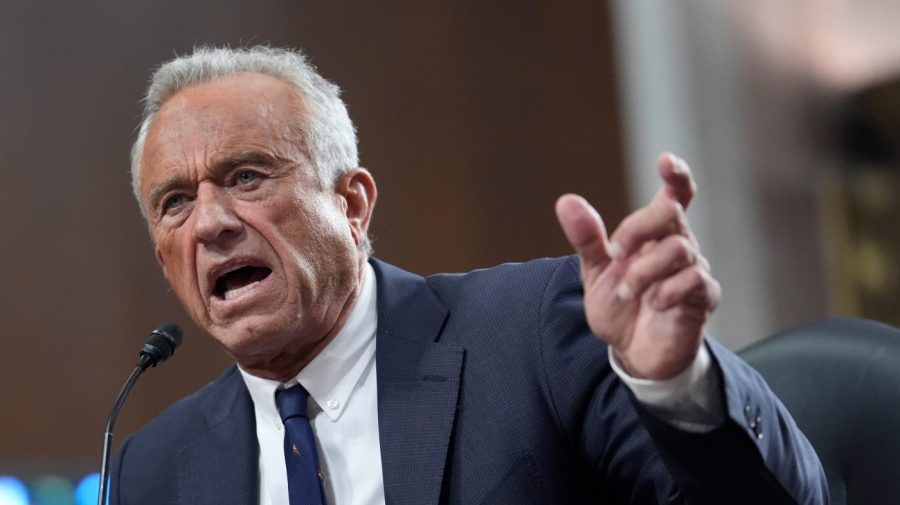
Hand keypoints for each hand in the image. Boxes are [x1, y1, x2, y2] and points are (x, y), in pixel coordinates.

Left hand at [555, 153, 720, 379]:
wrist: (633, 351)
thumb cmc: (620, 306)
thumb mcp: (595, 271)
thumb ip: (586, 238)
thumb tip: (566, 201)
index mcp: (654, 234)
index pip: (675, 196)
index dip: (675, 176)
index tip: (665, 162)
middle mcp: (679, 245)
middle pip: (671, 214)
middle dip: (638, 229)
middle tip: (617, 254)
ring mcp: (695, 270)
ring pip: (679, 248)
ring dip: (643, 271)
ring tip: (627, 292)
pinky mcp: (703, 298)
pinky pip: (694, 280)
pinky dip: (666, 291)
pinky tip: (654, 304)